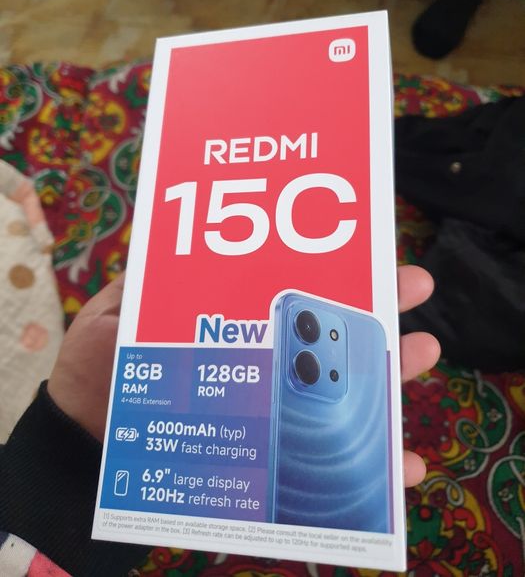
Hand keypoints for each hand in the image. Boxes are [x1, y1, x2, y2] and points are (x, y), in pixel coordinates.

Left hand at [48, 265, 438, 484]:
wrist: (85, 445)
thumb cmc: (101, 374)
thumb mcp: (118, 314)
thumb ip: (152, 281)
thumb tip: (187, 236)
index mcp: (234, 321)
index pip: (289, 287)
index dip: (329, 266)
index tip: (369, 245)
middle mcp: (263, 362)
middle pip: (329, 334)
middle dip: (377, 308)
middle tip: (414, 285)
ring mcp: (273, 412)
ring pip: (343, 393)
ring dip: (390, 375)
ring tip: (425, 352)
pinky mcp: (274, 463)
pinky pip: (331, 470)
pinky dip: (373, 470)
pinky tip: (405, 464)